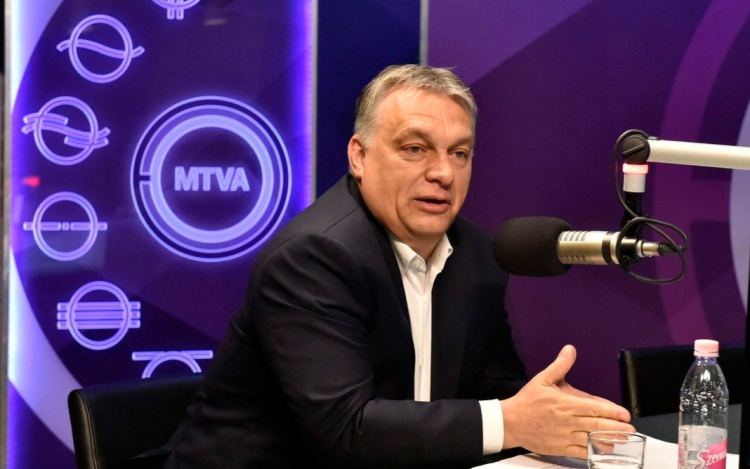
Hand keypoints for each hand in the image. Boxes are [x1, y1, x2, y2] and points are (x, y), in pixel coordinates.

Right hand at [500, 345, 634, 459]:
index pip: (593, 407)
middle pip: (596, 424)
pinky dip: (593, 451)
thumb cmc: (527, 401)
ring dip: (608, 440)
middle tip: (630, 429)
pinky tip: (603, 450)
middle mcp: (566, 421)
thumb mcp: (542, 379)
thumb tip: (570, 349)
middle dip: (616, 427)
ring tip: (622, 440)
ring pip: (591, 439)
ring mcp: (564, 436)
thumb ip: (560, 365)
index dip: (611, 411)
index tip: (625, 414)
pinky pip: (581, 452)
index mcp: (564, 403)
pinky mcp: (560, 448)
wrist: (511, 422)